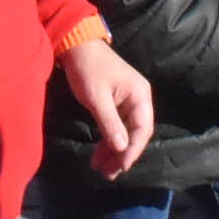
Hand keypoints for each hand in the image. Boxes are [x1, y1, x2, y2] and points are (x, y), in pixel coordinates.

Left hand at [57, 39, 154, 178]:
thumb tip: (121, 148)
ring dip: (113, 151)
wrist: (76, 45)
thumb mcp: (97, 97)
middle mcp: (139, 99)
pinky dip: (108, 141)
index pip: (142, 130)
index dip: (132, 150)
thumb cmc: (87, 69)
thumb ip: (110, 123)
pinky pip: (116, 127)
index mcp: (140, 96)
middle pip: (135, 134)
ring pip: (125, 133)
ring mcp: (128, 101)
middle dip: (122, 155)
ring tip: (100, 169)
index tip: (121, 167)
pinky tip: (98, 154)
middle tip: (108, 174)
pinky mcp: (116, 103)